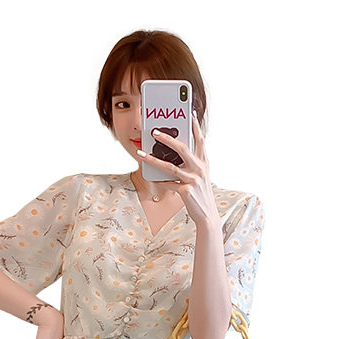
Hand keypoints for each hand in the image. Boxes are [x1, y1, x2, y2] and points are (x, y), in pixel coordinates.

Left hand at [137, 110, 217, 228]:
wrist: (207, 215)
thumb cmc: (200, 194)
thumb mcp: (199, 176)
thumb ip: (190, 163)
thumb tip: (171, 154)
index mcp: (204, 162)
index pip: (199, 140)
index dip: (194, 126)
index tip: (190, 112)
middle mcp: (199, 168)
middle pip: (182, 148)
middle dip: (167, 138)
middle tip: (154, 131)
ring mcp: (193, 179)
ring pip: (170, 167)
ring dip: (153, 159)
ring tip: (141, 154)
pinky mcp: (186, 191)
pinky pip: (168, 184)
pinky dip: (158, 181)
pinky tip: (150, 176)